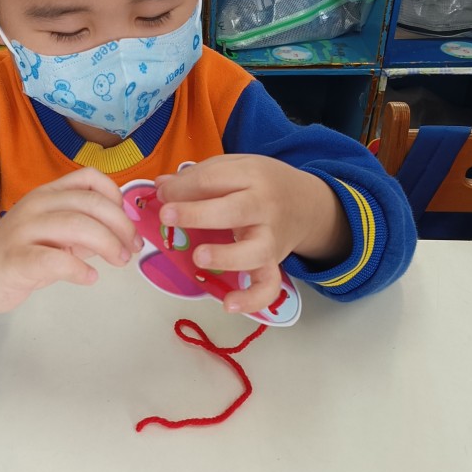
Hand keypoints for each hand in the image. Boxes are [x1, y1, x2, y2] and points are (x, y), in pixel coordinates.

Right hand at [0, 167, 142, 325]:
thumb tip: (123, 232)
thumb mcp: (53, 232)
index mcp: (48, 193)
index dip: (116, 196)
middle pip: (90, 203)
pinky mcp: (15, 260)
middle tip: (132, 248)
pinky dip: (80, 269)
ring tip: (119, 260)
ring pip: (76, 226)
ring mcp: (23, 231)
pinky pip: (55, 260)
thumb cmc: (18, 251)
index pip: (89, 178)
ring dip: (107, 244)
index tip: (128, 221)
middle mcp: (36, 205)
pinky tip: (89, 277)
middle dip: (120, 225)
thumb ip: (84, 229)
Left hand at [155, 155, 350, 314]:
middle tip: (167, 216)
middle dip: (197, 214)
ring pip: (254, 251)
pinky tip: (228, 304)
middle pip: (234, 211)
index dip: (183, 188)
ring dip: (226, 257)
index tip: (162, 195)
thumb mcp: (237, 167)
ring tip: (199, 257)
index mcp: (252, 176)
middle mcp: (264, 207)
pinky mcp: (274, 264)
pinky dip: (252, 299)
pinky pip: (268, 285)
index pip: (215, 178)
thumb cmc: (262, 184)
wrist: (309, 204)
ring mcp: (271, 238)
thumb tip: (162, 187)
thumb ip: (200, 176)